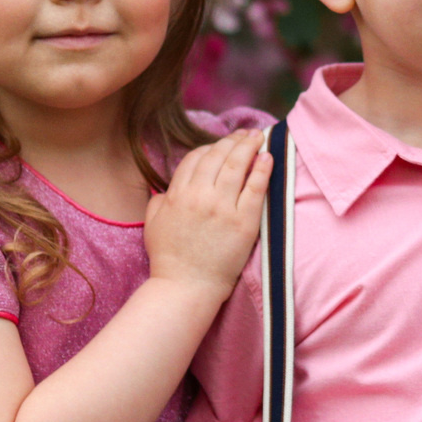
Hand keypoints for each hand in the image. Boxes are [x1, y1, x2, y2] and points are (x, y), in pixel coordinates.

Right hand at [143, 129, 271, 295]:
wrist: (186, 287)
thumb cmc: (169, 259)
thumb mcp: (153, 224)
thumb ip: (159, 200)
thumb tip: (168, 187)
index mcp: (177, 194)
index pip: (196, 158)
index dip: (211, 146)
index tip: (222, 144)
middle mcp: (199, 196)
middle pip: (218, 156)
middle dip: (233, 140)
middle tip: (245, 134)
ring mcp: (223, 208)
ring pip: (237, 165)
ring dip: (249, 146)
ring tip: (258, 137)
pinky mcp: (243, 222)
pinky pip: (255, 188)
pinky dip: (262, 169)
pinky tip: (268, 157)